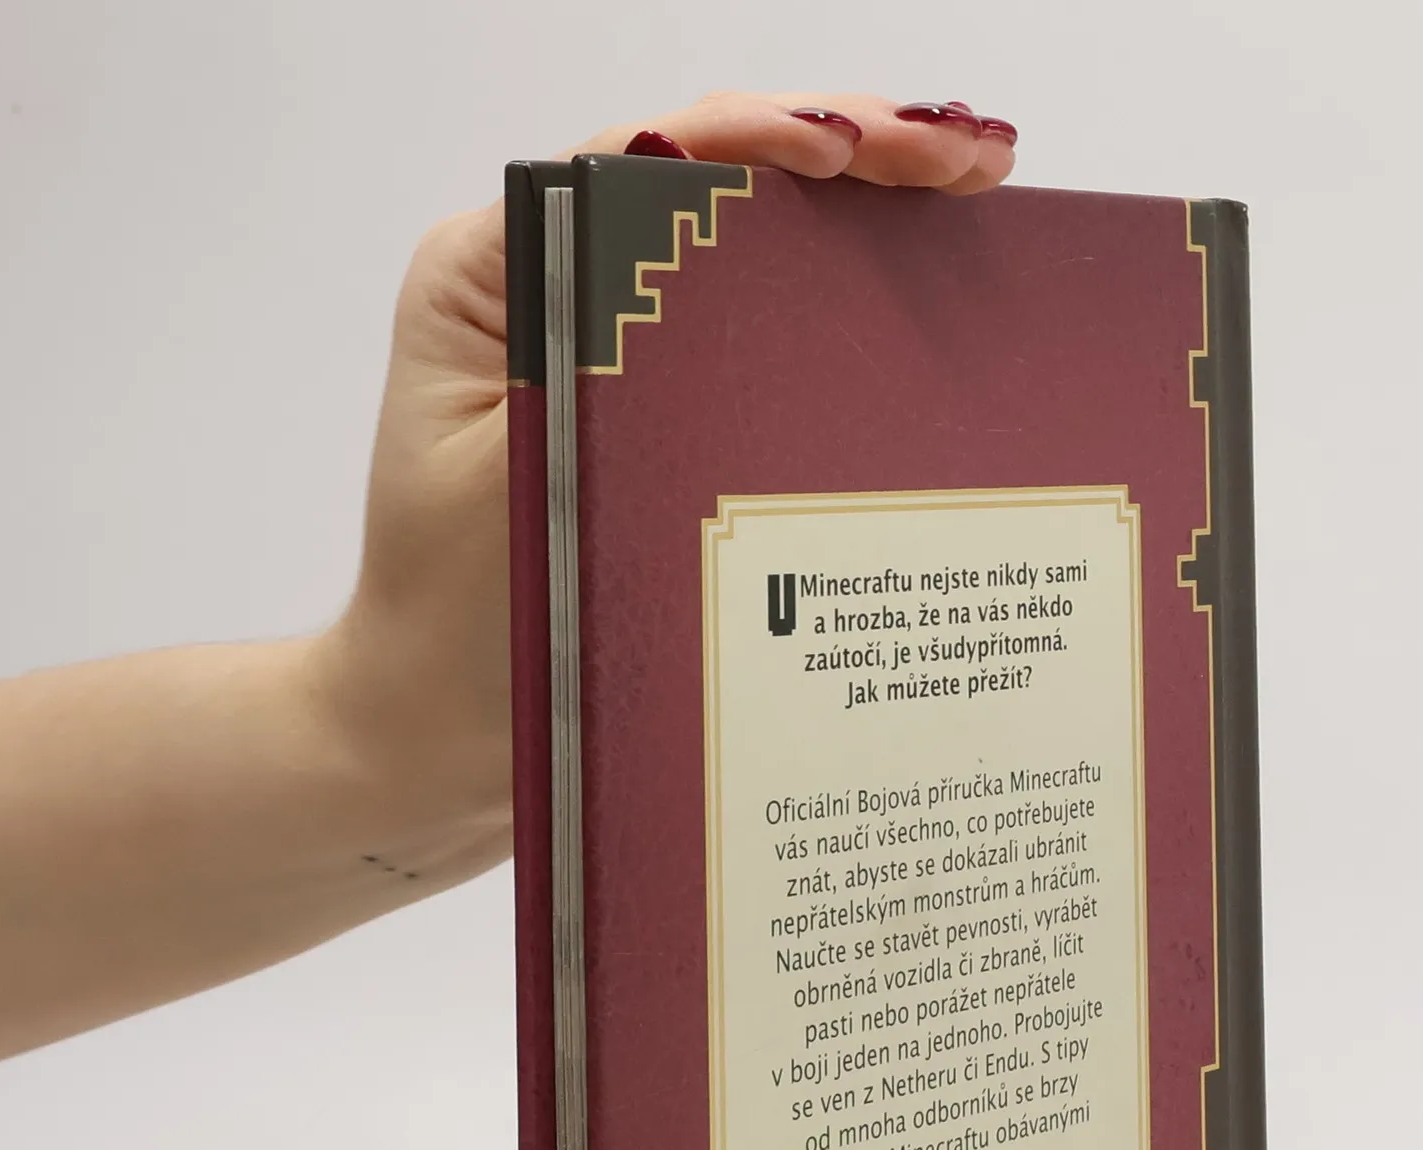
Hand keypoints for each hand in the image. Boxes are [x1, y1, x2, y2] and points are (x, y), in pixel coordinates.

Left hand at [325, 92, 1019, 839]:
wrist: (447, 741)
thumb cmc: (456, 626)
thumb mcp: (512, 477)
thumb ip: (592, 364)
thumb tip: (713, 264)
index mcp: (506, 276)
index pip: (652, 164)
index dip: (768, 136)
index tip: (863, 152)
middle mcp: (569, 294)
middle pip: (725, 188)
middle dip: (856, 152)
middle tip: (966, 161)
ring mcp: (633, 362)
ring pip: (764, 256)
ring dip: (872, 219)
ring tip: (975, 187)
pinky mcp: (678, 426)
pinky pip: (778, 352)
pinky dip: (858, 318)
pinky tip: (936, 296)